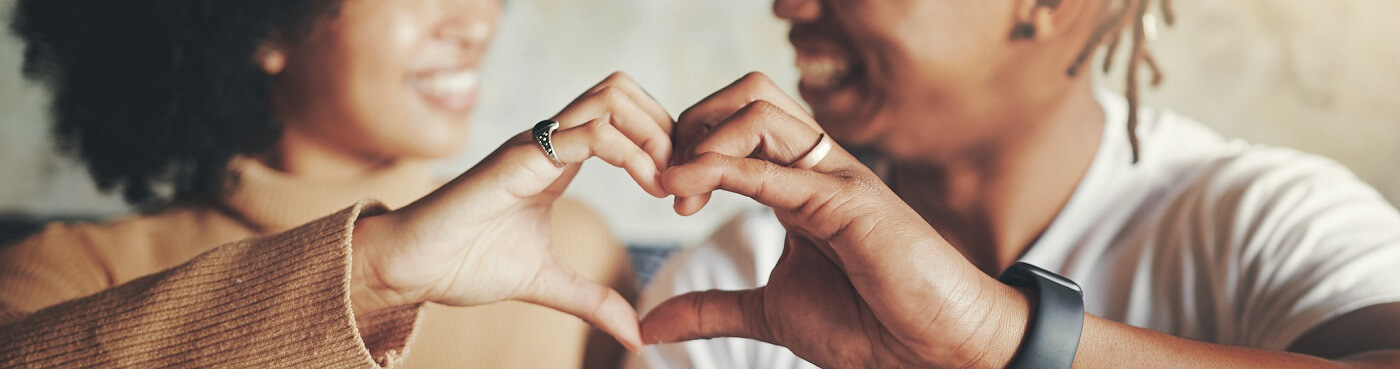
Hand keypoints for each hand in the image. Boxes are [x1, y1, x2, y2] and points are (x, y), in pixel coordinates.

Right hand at [350, 72, 672, 349]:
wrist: (409, 267)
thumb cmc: (464, 263)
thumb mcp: (547, 282)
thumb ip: (592, 299)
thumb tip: (635, 333)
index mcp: (557, 158)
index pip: (622, 117)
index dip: (662, 146)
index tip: (681, 194)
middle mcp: (548, 140)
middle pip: (622, 91)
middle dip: (665, 128)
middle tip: (681, 181)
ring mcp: (533, 144)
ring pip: (610, 98)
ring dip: (652, 134)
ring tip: (664, 183)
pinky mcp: (520, 159)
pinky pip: (588, 133)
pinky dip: (630, 152)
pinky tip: (647, 186)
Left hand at [642, 73, 1031, 367]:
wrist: (935, 346)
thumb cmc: (869, 323)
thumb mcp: (772, 312)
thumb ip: (713, 309)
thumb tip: (652, 325)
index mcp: (799, 181)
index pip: (740, 119)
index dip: (691, 143)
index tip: (664, 193)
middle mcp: (818, 166)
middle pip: (749, 93)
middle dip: (693, 121)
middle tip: (666, 176)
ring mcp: (835, 177)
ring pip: (760, 109)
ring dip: (702, 140)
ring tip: (676, 191)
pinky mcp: (847, 202)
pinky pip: (775, 169)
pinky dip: (721, 170)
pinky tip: (685, 193)